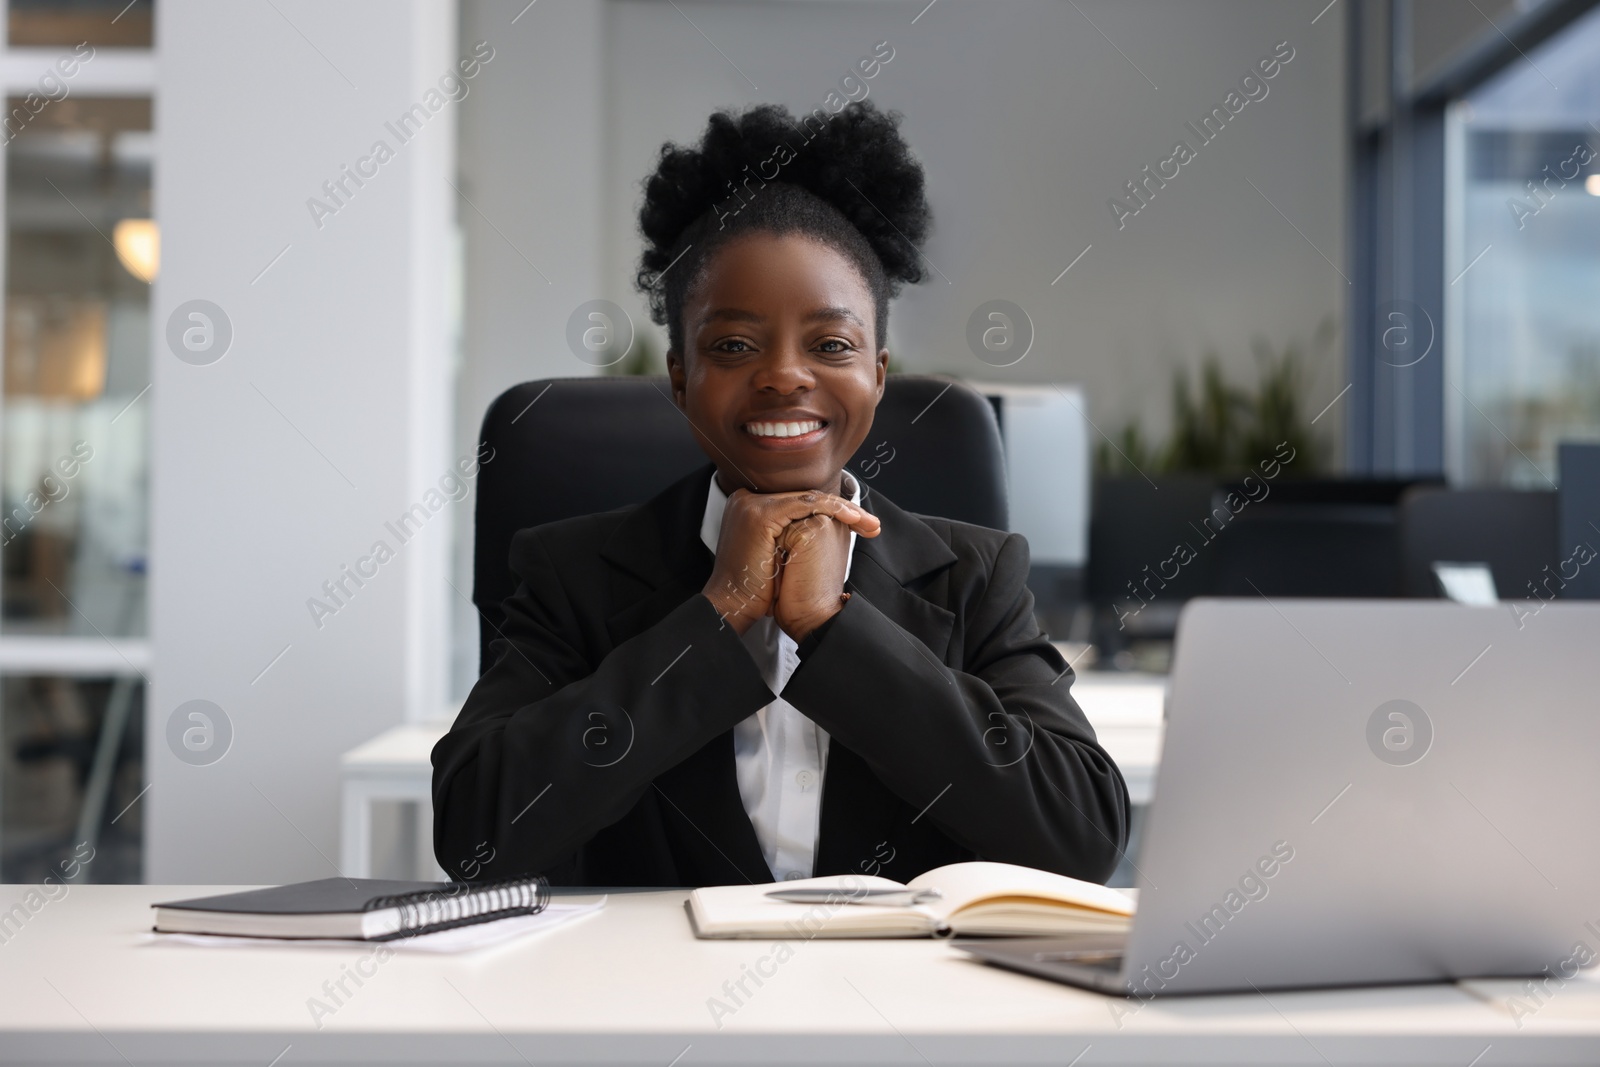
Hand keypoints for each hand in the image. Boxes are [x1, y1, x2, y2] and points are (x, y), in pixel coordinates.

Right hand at [701, 486, 879, 635]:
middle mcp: (747, 499)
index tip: (860, 523)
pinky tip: (852, 518)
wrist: (735, 605)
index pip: (799, 500)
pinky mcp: (759, 514)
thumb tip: (829, 525)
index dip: (832, 509)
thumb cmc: (758, 587)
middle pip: (805, 496)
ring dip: (843, 508)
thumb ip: (796, 534)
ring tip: (867, 522)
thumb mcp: (780, 552)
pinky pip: (803, 504)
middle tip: (870, 524)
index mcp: (750, 506)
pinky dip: (831, 509)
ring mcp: (751, 504)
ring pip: (807, 497)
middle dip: (843, 509)